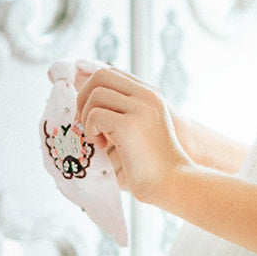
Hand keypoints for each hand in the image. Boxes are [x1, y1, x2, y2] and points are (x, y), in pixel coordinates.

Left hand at [76, 66, 190, 205]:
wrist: (172, 182)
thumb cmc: (154, 162)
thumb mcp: (142, 126)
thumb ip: (124, 110)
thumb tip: (88, 103)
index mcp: (150, 93)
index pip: (112, 73)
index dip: (92, 90)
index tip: (90, 114)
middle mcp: (146, 95)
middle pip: (100, 76)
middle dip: (84, 98)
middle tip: (87, 124)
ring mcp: (139, 108)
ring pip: (95, 95)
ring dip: (87, 118)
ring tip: (100, 139)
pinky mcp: (129, 125)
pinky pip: (95, 115)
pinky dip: (91, 131)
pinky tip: (104, 146)